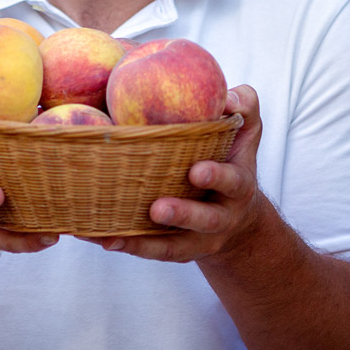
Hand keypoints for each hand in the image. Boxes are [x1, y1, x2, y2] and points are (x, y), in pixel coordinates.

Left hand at [84, 85, 264, 263]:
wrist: (237, 217)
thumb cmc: (233, 157)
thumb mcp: (247, 130)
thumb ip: (243, 105)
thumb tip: (223, 97)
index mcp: (239, 185)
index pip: (233, 181)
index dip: (217, 178)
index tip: (195, 170)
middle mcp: (221, 217)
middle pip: (205, 220)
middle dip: (183, 215)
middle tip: (157, 208)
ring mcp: (197, 239)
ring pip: (174, 246)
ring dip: (146, 242)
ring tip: (115, 235)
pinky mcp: (175, 251)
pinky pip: (150, 252)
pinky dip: (127, 246)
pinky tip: (102, 238)